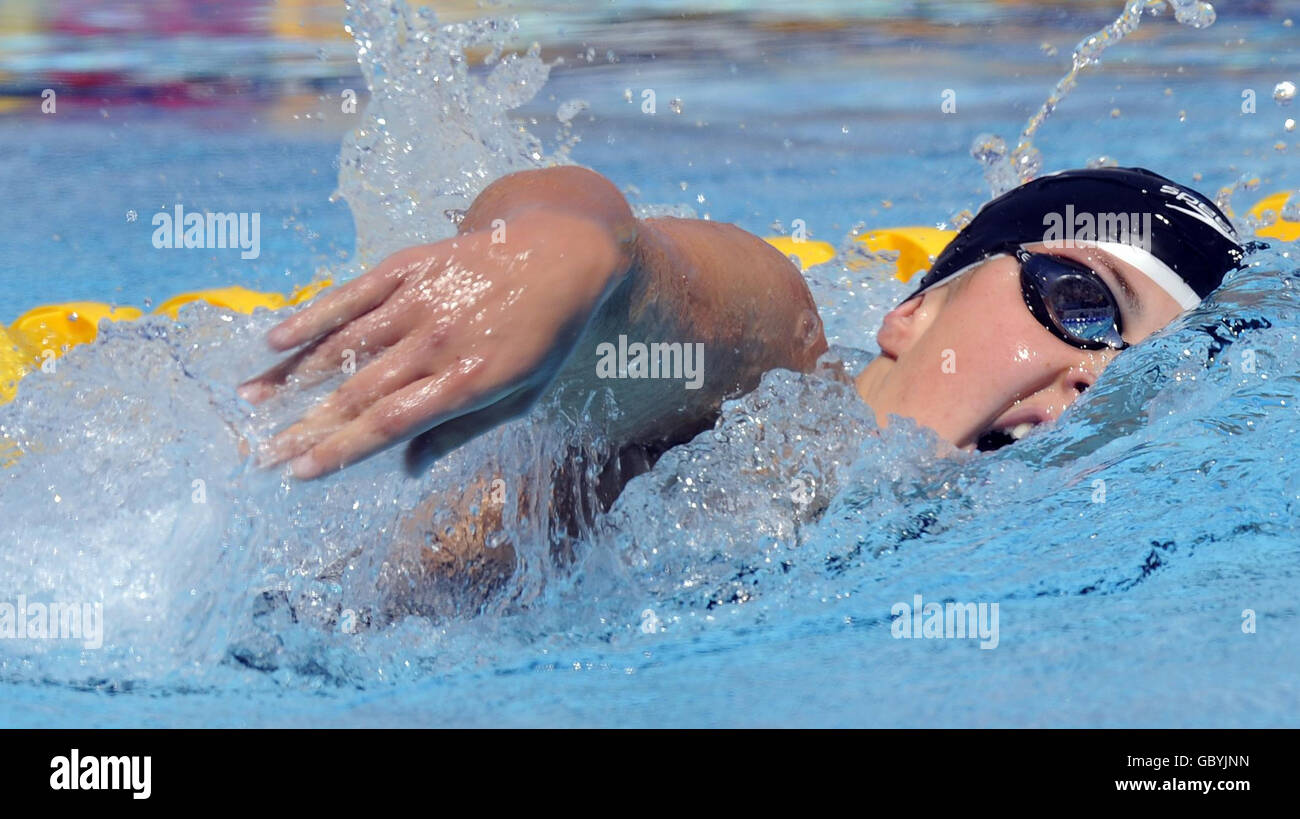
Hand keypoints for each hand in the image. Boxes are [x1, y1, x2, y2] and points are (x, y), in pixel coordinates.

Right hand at [239, 211, 627, 478]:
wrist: (563, 253)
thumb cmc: (543, 337)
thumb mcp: (521, 396)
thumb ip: (461, 431)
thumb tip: (406, 467)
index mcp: (467, 381)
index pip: (389, 424)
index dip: (340, 450)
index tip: (298, 473)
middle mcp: (438, 342)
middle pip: (357, 392)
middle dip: (304, 427)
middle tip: (260, 454)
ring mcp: (420, 301)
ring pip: (344, 344)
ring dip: (293, 376)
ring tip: (251, 402)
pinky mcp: (410, 267)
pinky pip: (352, 295)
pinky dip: (312, 317)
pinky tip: (276, 340)